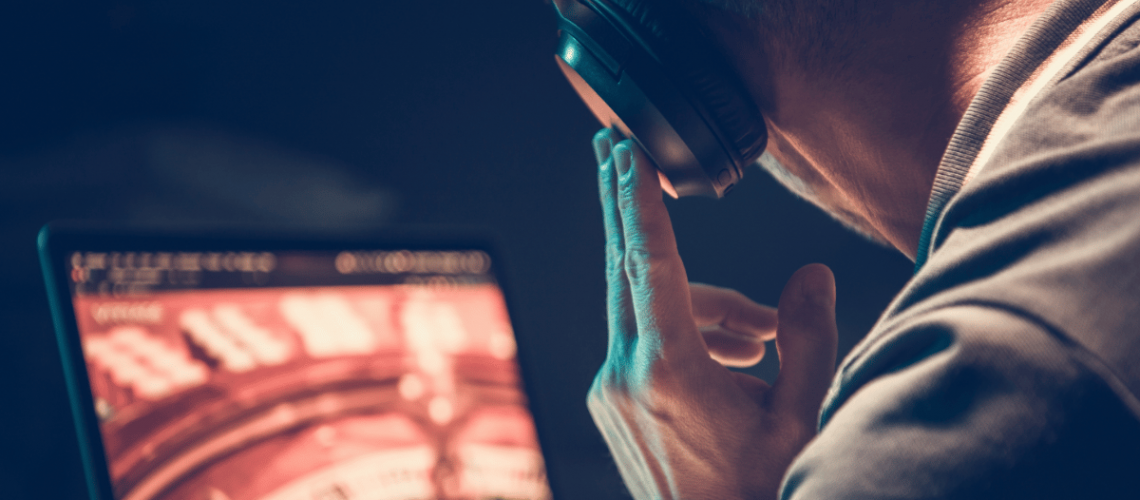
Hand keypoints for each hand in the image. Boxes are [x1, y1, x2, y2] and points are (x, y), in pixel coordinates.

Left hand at [587, 128, 838, 499]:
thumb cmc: (758, 490)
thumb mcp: (800, 417)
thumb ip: (807, 340)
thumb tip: (811, 275)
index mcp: (668, 371)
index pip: (651, 263)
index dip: (640, 199)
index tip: (625, 153)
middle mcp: (625, 374)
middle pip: (624, 266)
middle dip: (628, 205)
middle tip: (619, 149)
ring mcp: (610, 389)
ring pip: (645, 308)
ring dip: (701, 304)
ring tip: (762, 340)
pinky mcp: (610, 401)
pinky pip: (641, 339)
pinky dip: (683, 332)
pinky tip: (734, 361)